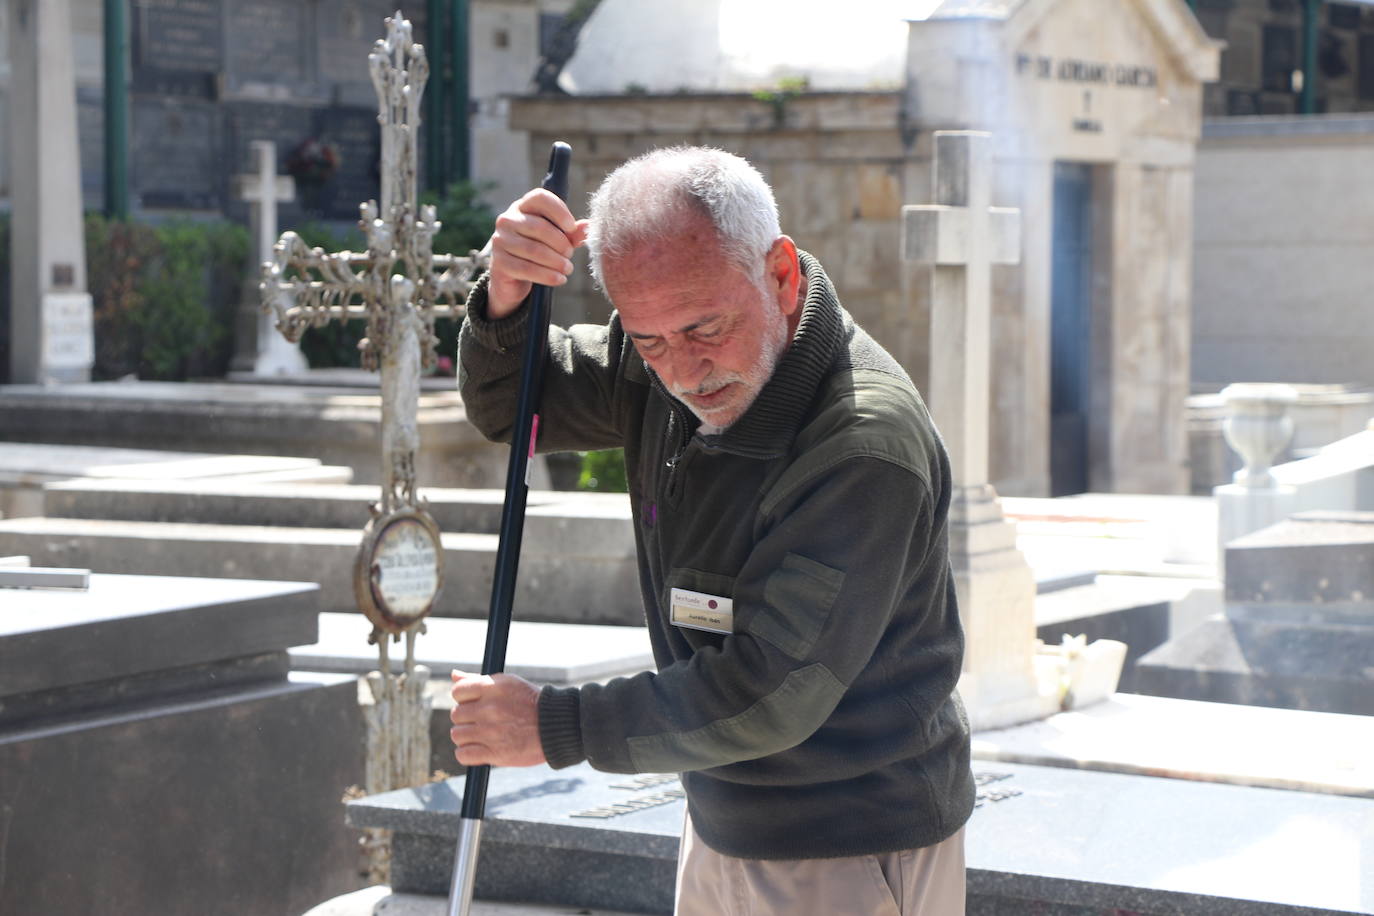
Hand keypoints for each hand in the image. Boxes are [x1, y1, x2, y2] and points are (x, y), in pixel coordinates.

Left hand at [449, 669, 545, 766]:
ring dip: (466, 736)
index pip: (458, 692)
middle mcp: (489, 709)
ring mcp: (490, 732)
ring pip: (457, 735)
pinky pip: (463, 755)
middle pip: (456, 714)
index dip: (464, 698)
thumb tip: (454, 675)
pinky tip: (479, 748)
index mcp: (492, 688)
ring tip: (481, 735)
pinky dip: (467, 754)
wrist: (557, 727)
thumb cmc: (531, 703)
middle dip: (466, 718)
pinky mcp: (494, 754)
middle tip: (481, 720)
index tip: (474, 703)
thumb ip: (478, 680)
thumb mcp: (508, 683)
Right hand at [486, 189, 589, 318]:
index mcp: (523, 207)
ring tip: (568, 268)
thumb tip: (588, 226)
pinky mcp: (499, 262)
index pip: (539, 198)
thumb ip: (571, 233)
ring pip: (533, 249)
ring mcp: (501, 240)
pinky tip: (559, 279)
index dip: (558, 211)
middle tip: (570, 254)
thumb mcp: (557, 241)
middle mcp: (508, 219)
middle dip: (560, 243)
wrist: (514, 279)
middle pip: (539, 226)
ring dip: (556, 261)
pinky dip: (546, 275)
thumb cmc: (539, 252)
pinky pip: (526, 268)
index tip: (571, 227)